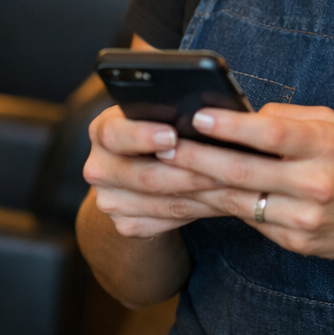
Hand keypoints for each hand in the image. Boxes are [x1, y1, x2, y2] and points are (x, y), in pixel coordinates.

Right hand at [83, 105, 230, 236]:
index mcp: (103, 131)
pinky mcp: (125, 225)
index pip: (115, 134)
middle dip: (190, 172)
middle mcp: (99, 167)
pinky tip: (222, 201)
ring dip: (203, 195)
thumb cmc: (157, 128)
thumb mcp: (155, 113)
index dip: (143, 136)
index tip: (172, 135)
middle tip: (226, 167)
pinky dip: (200, 211)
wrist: (137, 170)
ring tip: (235, 185)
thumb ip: (170, 111)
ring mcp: (109, 200)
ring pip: (163, 203)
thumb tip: (208, 110)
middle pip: (145, 176)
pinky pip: (169, 221)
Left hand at [160, 103, 333, 263]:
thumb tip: (243, 116)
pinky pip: (252, 220)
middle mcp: (315, 183)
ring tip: (168, 171)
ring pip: (240, 201)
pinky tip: (198, 196)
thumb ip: (290, 119)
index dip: (231, 126)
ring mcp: (305, 217)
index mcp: (326, 146)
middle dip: (198, 158)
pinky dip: (223, 207)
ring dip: (200, 186)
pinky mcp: (297, 242)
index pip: (271, 134)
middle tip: (163, 146)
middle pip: (244, 171)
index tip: (197, 116)